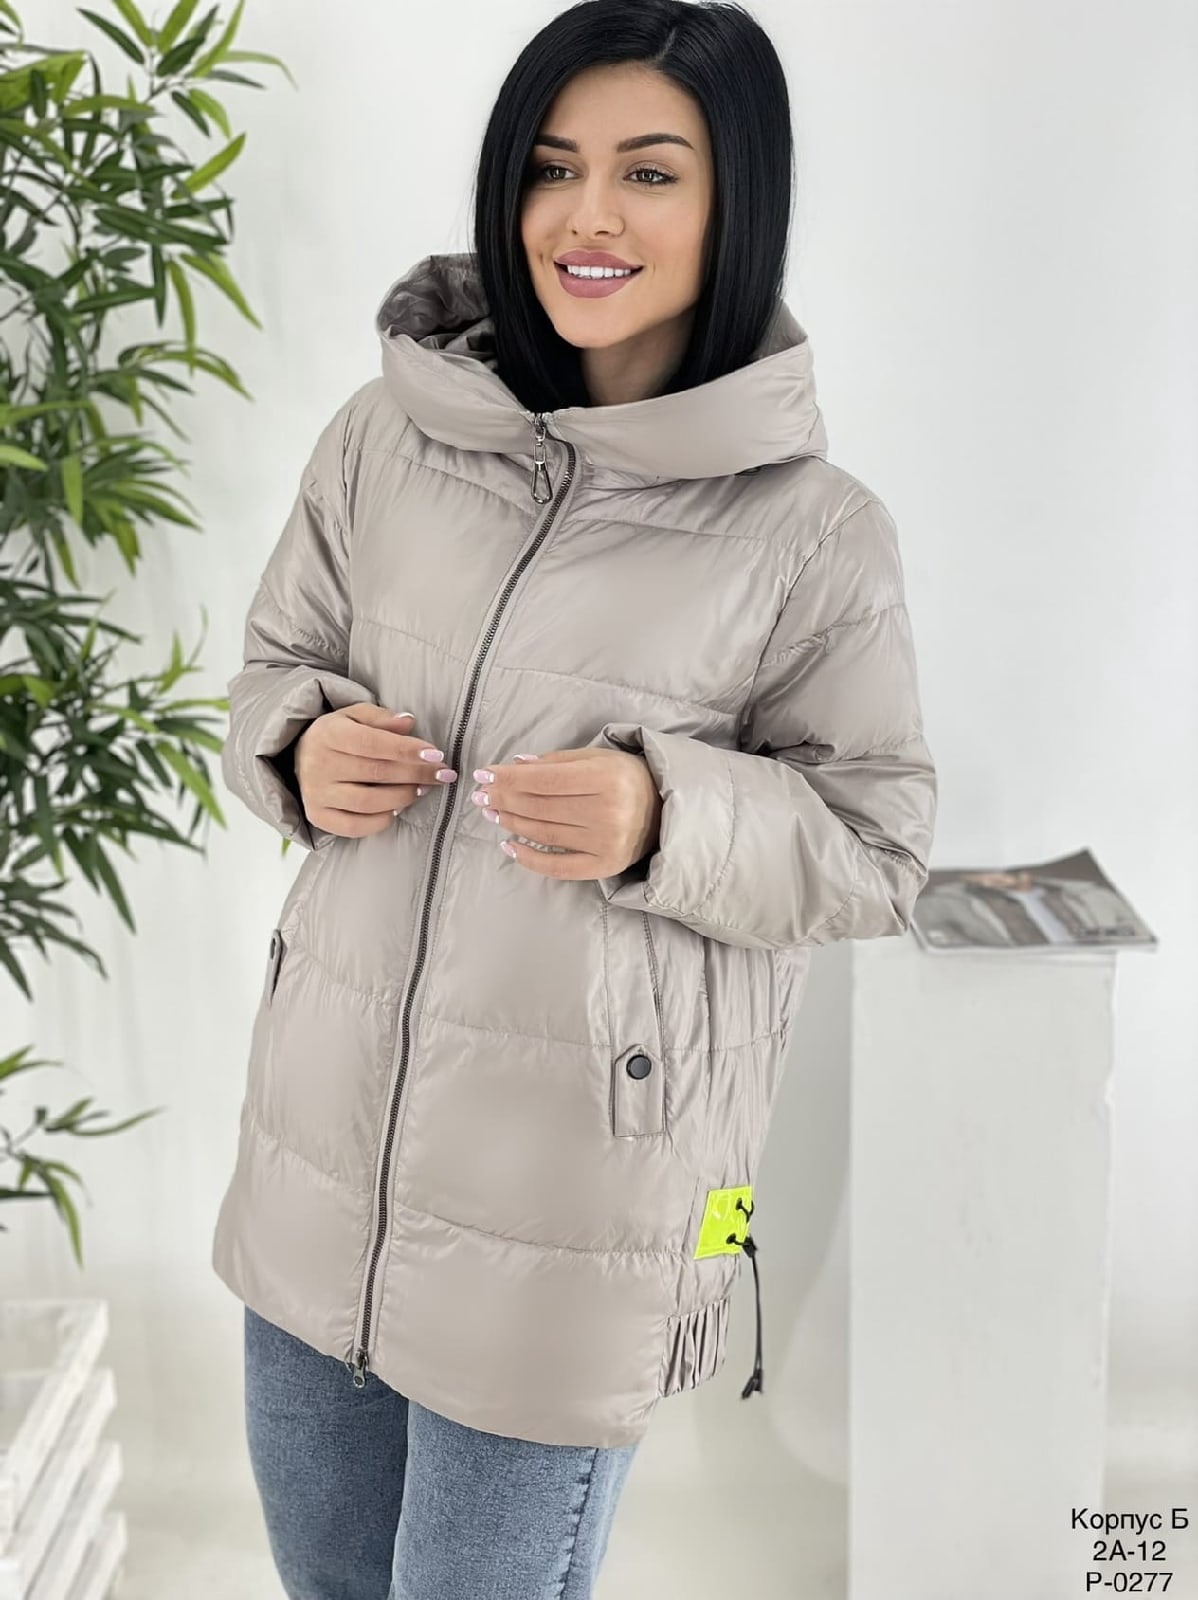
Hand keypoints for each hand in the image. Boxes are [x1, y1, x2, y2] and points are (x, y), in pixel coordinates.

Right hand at [294, 704, 454, 837]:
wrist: (298, 758)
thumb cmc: (338, 735)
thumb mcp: (355, 716)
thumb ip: (382, 717)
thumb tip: (409, 722)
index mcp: (328, 733)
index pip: (373, 743)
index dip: (407, 750)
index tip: (436, 755)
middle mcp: (318, 764)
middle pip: (376, 772)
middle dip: (416, 774)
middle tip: (442, 774)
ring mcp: (317, 793)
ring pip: (368, 802)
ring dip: (403, 797)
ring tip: (422, 789)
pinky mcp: (318, 816)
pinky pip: (355, 826)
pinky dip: (381, 821)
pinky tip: (397, 809)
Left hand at [469, 746, 662, 880]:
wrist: (662, 810)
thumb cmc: (624, 777)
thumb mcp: (596, 758)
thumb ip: (555, 762)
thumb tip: (514, 765)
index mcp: (606, 778)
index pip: (543, 780)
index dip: (508, 778)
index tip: (483, 775)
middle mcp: (608, 812)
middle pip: (539, 807)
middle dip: (504, 800)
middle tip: (482, 796)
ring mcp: (606, 843)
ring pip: (543, 834)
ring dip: (511, 823)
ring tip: (493, 813)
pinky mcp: (605, 867)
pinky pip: (558, 867)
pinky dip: (529, 859)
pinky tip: (509, 846)